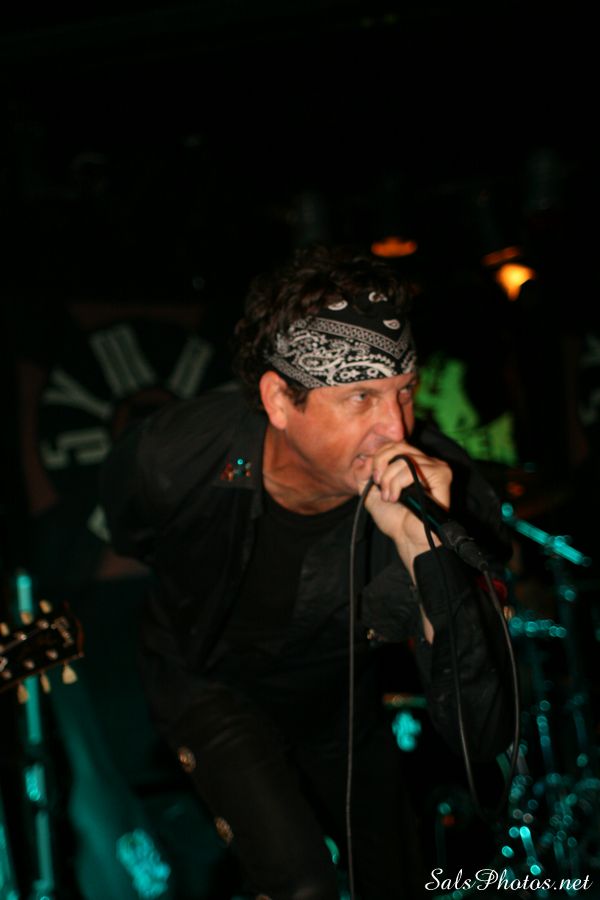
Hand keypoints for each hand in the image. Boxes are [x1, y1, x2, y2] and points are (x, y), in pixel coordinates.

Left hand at [354, 441, 451, 577]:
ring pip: (403, 458)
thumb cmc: (394, 519)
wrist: (407, 538)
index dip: (378, 457)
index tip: (372, 478)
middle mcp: (426, 462)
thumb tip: (363, 457)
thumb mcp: (370, 492)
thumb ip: (364, 473)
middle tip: (378, 484)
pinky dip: (398, 483)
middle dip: (381, 464)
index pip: (394, 444)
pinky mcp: (442, 475)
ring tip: (389, 497)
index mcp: (413, 463)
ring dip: (389, 479)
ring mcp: (436, 467)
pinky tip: (397, 498)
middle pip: (398, 446)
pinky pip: (413, 469)